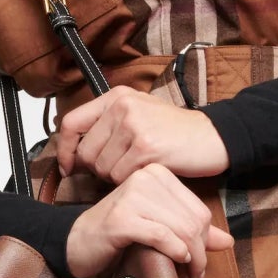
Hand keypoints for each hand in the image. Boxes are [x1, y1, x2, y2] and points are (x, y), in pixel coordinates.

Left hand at [57, 86, 229, 183]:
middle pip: (86, 152)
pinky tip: (147, 172)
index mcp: (116, 96)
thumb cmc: (175, 133)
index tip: (69, 167)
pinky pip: (120, 176)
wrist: (213, 138)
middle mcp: (122, 106)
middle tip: (120, 170)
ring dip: (116, 177)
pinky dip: (131, 181)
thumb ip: (107, 126)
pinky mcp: (146, 147)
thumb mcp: (139, 115)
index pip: (71, 123)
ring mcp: (134, 125)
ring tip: (137, 168)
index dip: (64, 150)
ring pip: (102, 167)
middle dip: (98, 169)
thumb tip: (74, 152)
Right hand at [65, 163, 233, 277]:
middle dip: (200, 252)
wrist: (76, 241)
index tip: (199, 261)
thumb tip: (228, 241)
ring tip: (188, 275)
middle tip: (196, 274)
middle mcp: (145, 178)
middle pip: (192, 220)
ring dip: (190, 258)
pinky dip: (173, 251)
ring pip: (180, 229)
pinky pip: (161, 235)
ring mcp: (132, 196)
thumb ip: (190, 230)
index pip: (198, 209)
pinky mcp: (122, 218)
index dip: (205, 239)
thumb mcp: (157, 226)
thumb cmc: (116, 233)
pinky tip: (175, 260)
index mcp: (157, 174)